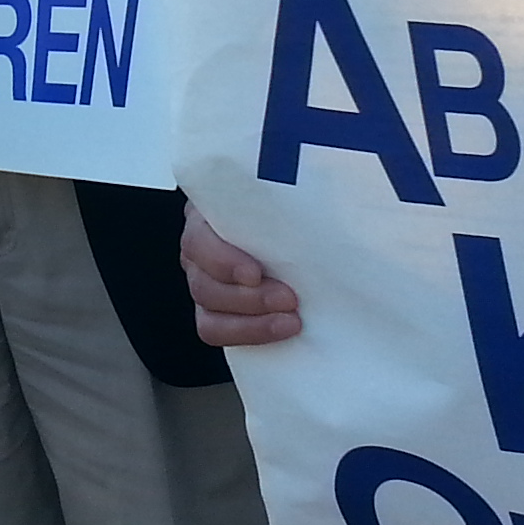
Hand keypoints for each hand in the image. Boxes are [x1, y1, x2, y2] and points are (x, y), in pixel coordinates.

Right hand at [184, 201, 303, 346]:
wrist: (298, 225)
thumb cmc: (290, 199)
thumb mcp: (285, 189)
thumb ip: (288, 192)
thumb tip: (324, 188)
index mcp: (210, 213)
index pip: (199, 240)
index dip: (222, 261)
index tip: (255, 273)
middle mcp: (202, 250)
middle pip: (202, 283)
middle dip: (248, 298)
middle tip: (289, 298)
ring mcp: (207, 283)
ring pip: (208, 313)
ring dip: (251, 322)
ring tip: (290, 319)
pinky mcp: (220, 311)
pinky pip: (219, 331)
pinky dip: (250, 335)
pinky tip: (279, 330)